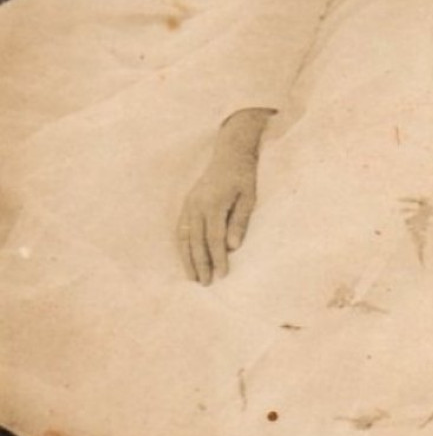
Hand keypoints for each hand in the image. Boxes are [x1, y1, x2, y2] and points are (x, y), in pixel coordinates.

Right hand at [177, 108, 272, 284]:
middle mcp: (198, 204)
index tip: (222, 275)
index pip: (215, 238)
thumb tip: (233, 247)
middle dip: (201, 263)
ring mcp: (190, 203)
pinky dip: (182, 244)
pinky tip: (185, 256)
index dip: (218, 258)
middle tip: (205, 284)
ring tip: (192, 277)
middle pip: (197, 240)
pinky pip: (181, 227)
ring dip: (187, 257)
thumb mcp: (249, 197)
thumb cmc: (244, 175)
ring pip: (184, 236)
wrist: (230, 152)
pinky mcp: (187, 202)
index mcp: (214, 203)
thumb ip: (240, 221)